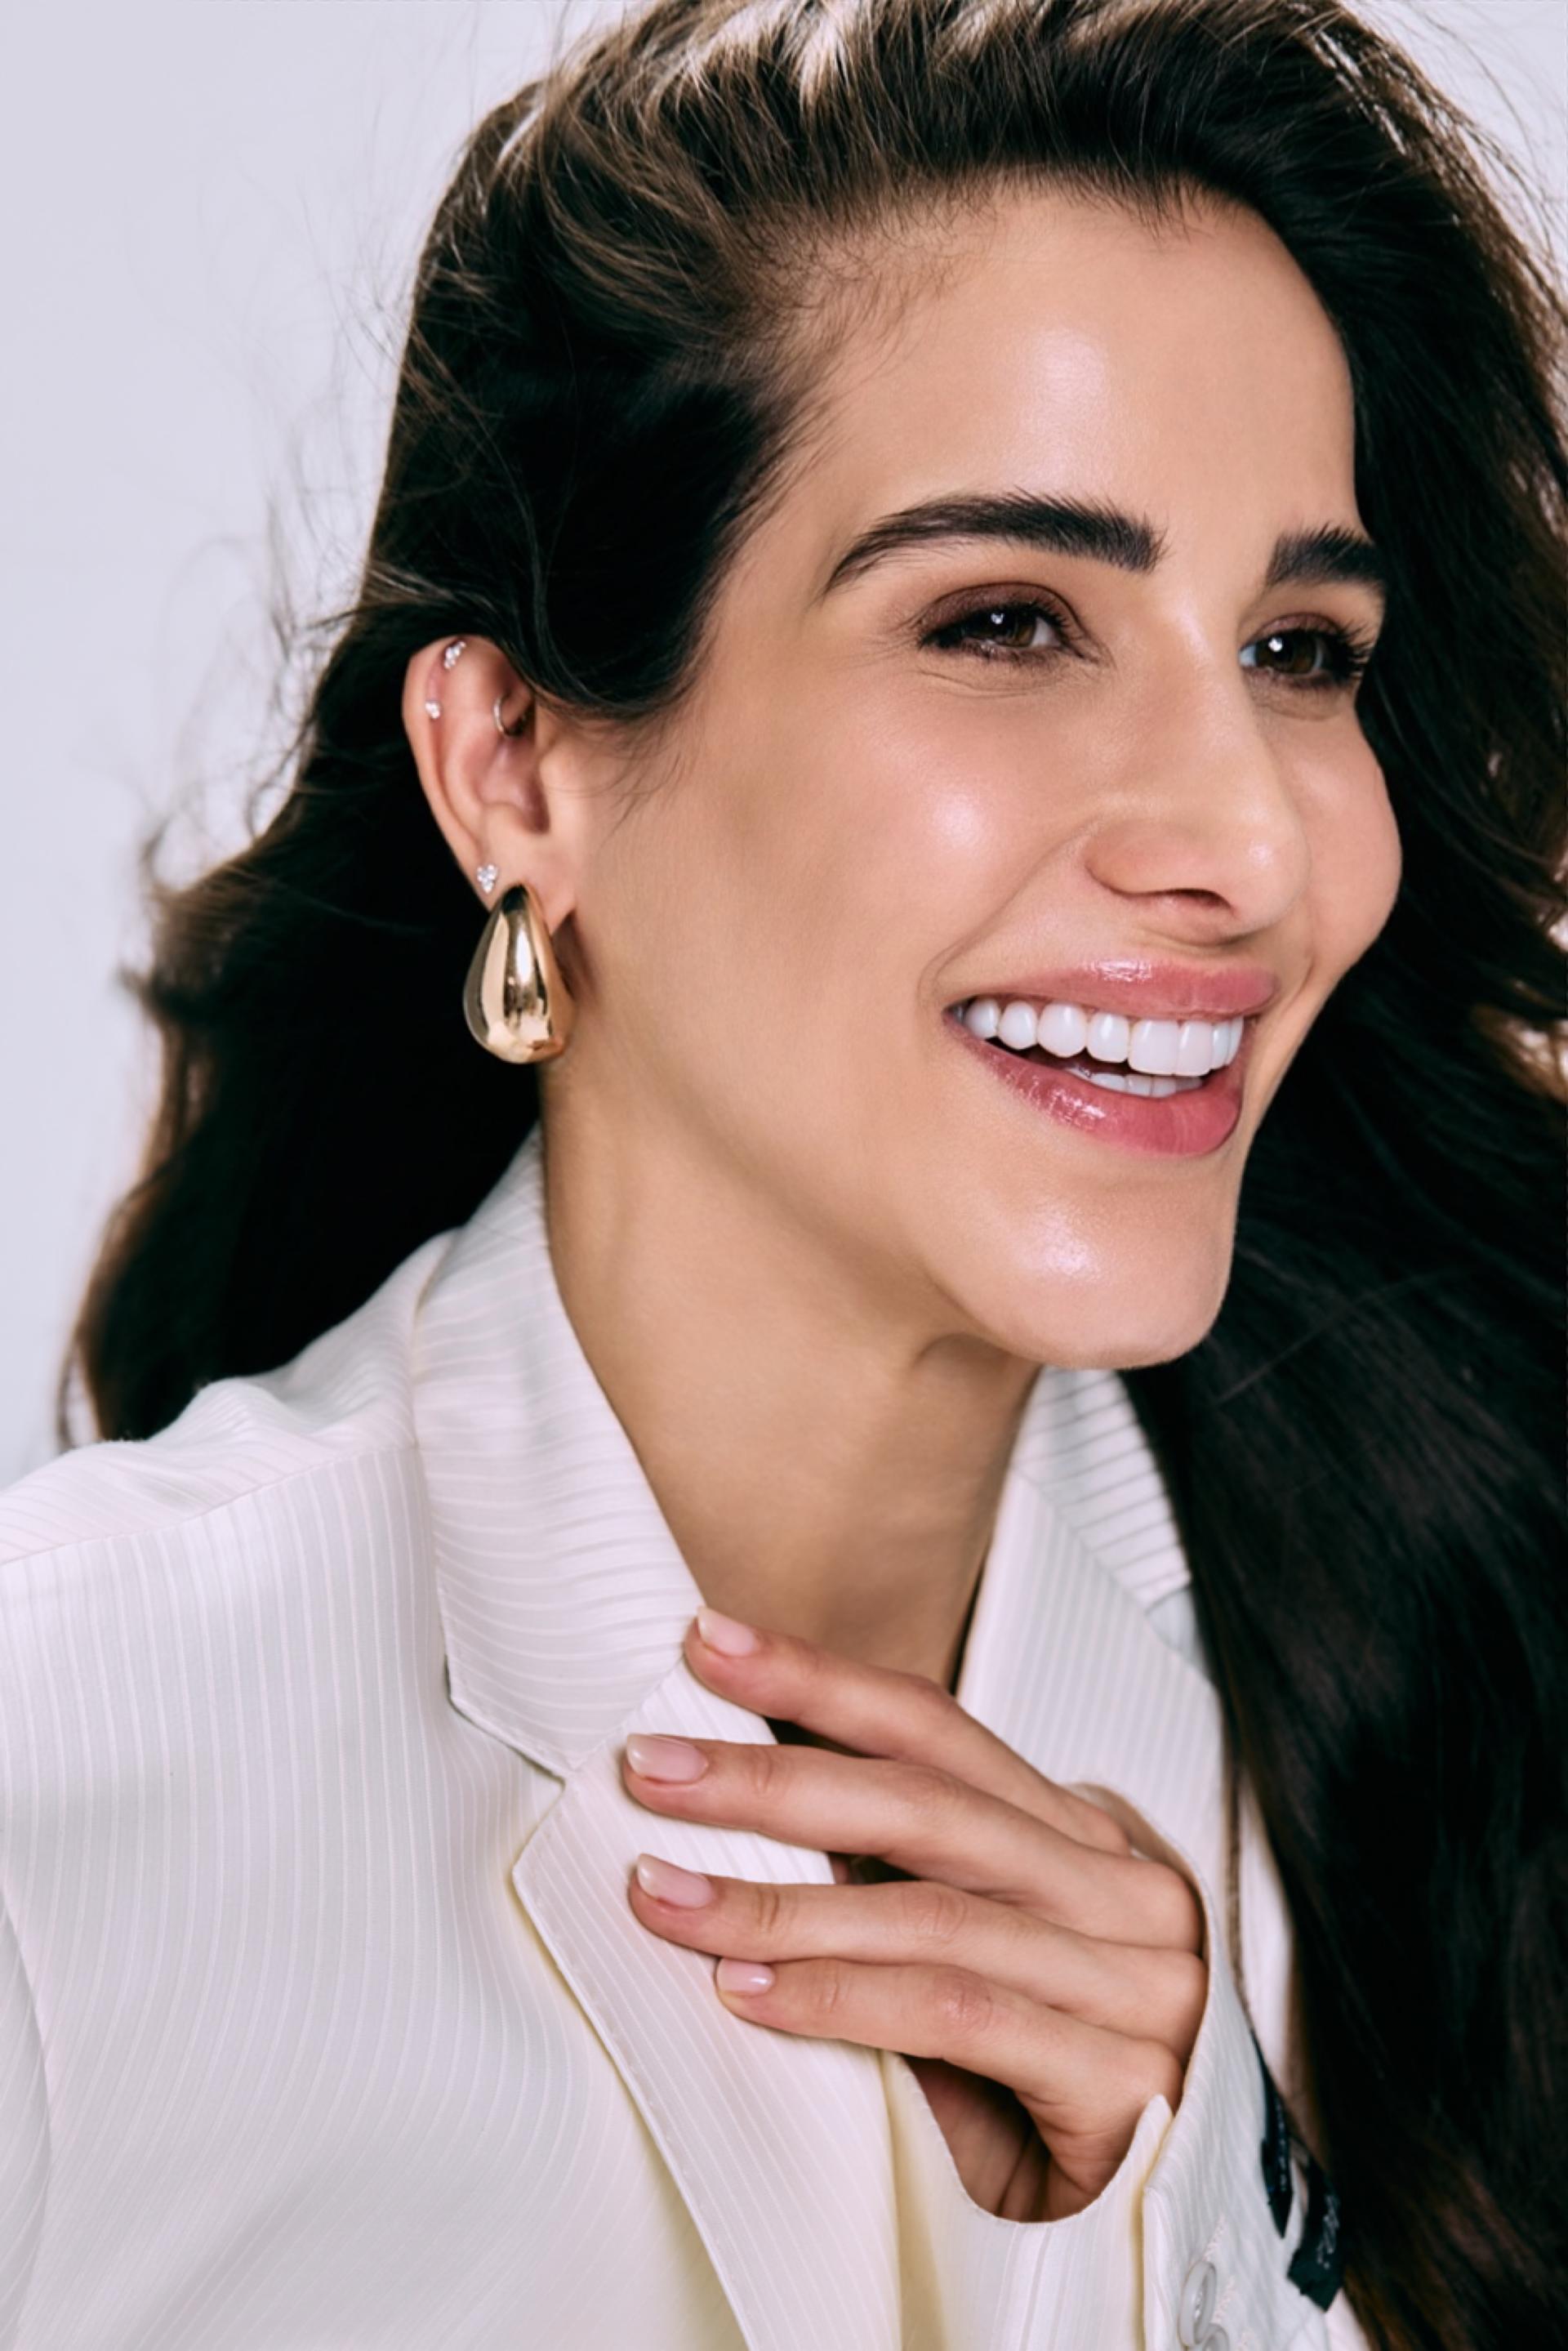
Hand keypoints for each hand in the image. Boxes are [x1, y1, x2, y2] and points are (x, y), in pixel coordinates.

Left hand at [621, 1610, 1206, 2221]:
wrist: (1124, 2245)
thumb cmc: (1025, 2098)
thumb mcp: (957, 1962)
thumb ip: (891, 1883)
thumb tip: (731, 1802)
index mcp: (1083, 1840)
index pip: (937, 1731)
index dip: (820, 1681)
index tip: (709, 1645)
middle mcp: (1121, 1892)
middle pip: (925, 1803)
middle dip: (774, 1776)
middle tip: (652, 1764)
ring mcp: (1137, 1981)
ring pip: (929, 1912)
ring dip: (776, 1900)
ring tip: (664, 1894)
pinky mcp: (1125, 2079)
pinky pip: (955, 2013)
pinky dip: (839, 1996)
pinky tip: (748, 1992)